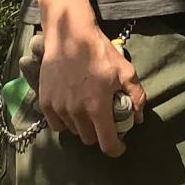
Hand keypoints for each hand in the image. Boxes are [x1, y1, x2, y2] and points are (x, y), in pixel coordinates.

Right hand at [37, 11, 142, 156]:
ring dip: (82, 126)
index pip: (107, 144)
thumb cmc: (99, 51)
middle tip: (103, 120)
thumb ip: (136, 96)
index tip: (120, 145)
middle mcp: (76, 112)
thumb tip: (138, 117)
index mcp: (97, 107)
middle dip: (99, 134)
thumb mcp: (125, 70)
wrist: (69, 34)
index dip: (116, 149)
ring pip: (74, 132)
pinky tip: (71, 107)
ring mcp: (59, 108)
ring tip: (87, 109)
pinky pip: (57, 124)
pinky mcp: (45, 103)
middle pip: (89, 140)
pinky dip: (65, 121)